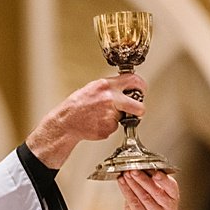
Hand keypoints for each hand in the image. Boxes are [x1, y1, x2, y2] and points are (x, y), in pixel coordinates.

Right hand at [25, 74, 145, 170]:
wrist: (67, 121)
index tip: (142, 90)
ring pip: (124, 117)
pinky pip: (115, 127)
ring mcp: (110, 115)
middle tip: (137, 110)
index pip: (134, 80)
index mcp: (107, 85)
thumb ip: (112, 87)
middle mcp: (111, 99)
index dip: (142, 86)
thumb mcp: (94, 87)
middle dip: (140, 109)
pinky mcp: (108, 128)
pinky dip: (109, 125)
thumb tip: (129, 88)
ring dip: (117, 118)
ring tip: (101, 115)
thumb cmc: (79, 104)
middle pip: (138, 106)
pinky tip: (98, 122)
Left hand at [118, 169, 178, 209]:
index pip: (171, 187)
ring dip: (133, 183)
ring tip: (126, 174)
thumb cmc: (147, 206)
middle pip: (156, 191)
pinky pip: (134, 203)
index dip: (163, 179)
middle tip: (133, 169)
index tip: (154, 171)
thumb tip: (142, 165)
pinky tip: (122, 183)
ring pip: (144, 196)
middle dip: (143, 179)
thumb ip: (152, 181)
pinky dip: (127, 191)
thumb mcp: (154, 192)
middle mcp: (168, 209)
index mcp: (174, 198)